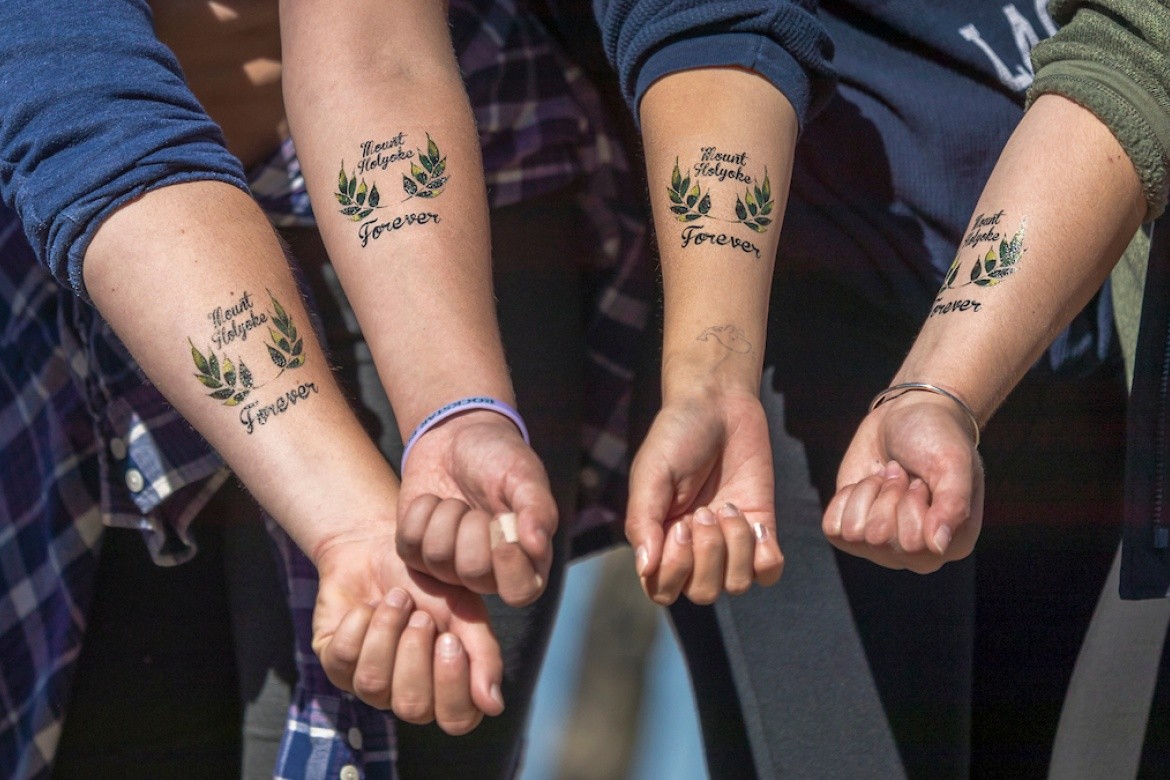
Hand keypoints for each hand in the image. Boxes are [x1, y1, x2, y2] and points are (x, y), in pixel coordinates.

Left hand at [311, 524, 505, 734]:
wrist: (381, 549)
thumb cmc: (430, 584)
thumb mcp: (465, 612)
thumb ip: (484, 655)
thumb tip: (494, 705)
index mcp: (444, 688)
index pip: (456, 719)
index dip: (453, 685)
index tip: (450, 639)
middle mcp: (406, 695)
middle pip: (412, 707)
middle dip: (415, 653)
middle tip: (421, 616)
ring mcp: (367, 684)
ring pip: (373, 684)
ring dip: (387, 631)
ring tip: (397, 600)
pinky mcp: (334, 664)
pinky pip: (344, 657)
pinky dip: (361, 621)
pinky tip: (369, 604)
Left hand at [396, 410, 557, 606]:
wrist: (456, 436)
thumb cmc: (499, 458)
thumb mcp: (524, 474)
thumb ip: (537, 508)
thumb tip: (537, 545)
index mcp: (525, 558)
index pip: (522, 592)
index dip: (510, 567)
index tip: (501, 529)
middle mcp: (489, 571)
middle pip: (474, 575)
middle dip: (471, 529)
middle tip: (476, 506)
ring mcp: (449, 566)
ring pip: (438, 559)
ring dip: (446, 517)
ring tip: (455, 501)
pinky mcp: (417, 553)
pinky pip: (409, 547)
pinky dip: (420, 514)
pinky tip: (433, 501)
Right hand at [626, 386, 782, 604]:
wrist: (718, 404)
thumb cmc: (676, 435)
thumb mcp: (651, 474)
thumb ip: (643, 522)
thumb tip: (646, 569)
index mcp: (660, 538)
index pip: (662, 588)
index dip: (675, 570)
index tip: (679, 525)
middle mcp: (694, 548)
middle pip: (703, 592)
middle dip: (708, 554)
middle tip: (705, 511)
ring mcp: (730, 541)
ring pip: (737, 584)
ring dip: (736, 548)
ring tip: (728, 508)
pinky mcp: (761, 526)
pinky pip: (769, 570)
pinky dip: (765, 553)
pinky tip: (756, 520)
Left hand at [823, 391, 983, 572]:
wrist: (908, 415)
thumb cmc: (937, 438)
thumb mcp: (952, 463)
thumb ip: (953, 504)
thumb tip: (937, 547)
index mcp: (950, 545)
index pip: (912, 545)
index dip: (910, 504)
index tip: (921, 482)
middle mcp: (917, 554)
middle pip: (878, 537)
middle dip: (887, 493)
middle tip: (902, 475)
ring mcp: (883, 545)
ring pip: (854, 532)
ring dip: (869, 492)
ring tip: (888, 478)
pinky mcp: (853, 530)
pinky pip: (833, 528)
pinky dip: (845, 498)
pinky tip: (868, 485)